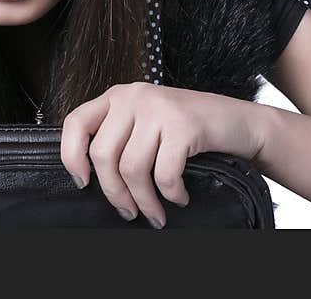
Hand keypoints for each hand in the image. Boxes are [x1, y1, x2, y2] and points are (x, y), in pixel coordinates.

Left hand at [60, 82, 266, 227]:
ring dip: (144, 201)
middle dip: (115, 193)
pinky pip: (163, 173)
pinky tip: (179, 196)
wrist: (240, 122)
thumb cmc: (189, 130)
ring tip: (156, 214)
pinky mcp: (183, 124)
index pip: (76, 123)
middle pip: (102, 154)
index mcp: (118, 97)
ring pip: (131, 168)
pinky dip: (171, 194)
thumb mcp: (146, 125)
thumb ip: (119, 138)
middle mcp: (133, 96)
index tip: (82, 182)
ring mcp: (158, 108)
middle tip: (129, 212)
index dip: (71, 156)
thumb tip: (90, 179)